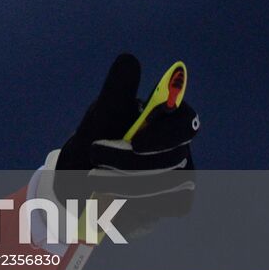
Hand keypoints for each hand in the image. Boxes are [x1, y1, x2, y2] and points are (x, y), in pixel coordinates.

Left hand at [51, 53, 197, 234]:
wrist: (82, 173)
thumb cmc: (97, 134)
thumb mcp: (101, 112)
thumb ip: (116, 89)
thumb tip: (129, 58)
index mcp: (170, 119)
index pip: (186, 123)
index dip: (165, 135)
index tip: (134, 143)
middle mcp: (182, 148)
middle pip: (172, 161)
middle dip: (129, 165)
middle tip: (93, 161)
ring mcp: (182, 177)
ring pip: (165, 189)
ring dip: (125, 187)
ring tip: (92, 180)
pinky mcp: (174, 203)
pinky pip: (162, 211)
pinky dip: (132, 209)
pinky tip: (107, 202)